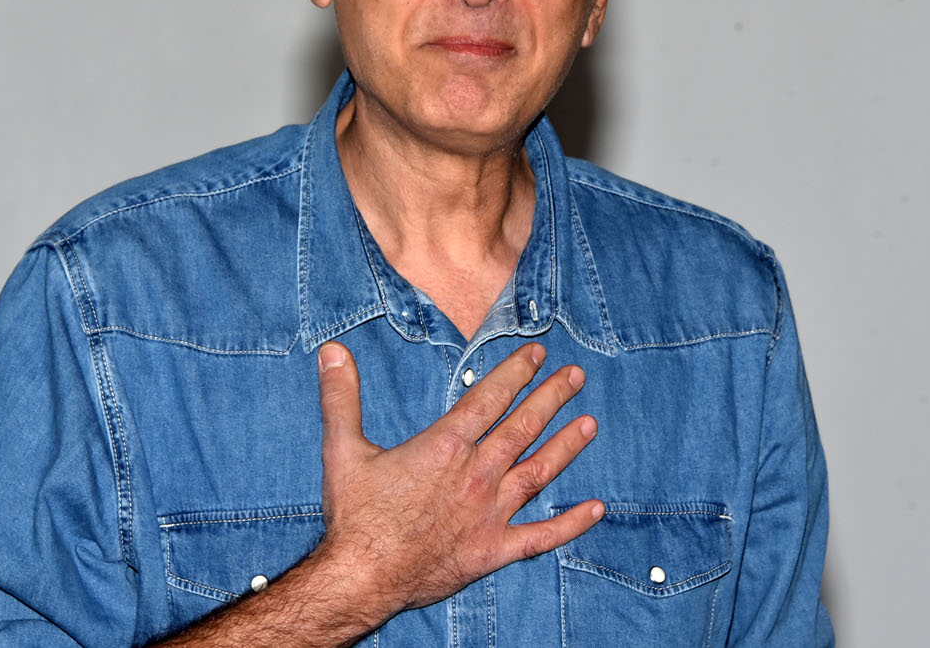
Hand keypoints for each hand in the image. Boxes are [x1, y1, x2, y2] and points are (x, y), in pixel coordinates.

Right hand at [312, 341, 602, 625]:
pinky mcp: (493, 550)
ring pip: (538, 472)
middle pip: (522, 428)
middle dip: (551, 398)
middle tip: (575, 376)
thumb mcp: (342, 449)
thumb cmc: (354, 516)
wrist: (361, 578)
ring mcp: (489, 514)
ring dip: (567, 446)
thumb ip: (341, 396)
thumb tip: (333, 350)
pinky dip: (570, 523)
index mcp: (445, 447)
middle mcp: (475, 476)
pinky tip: (596, 508)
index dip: (516, 373)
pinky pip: (541, 536)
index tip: (538, 355)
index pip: (489, 398)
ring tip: (590, 423)